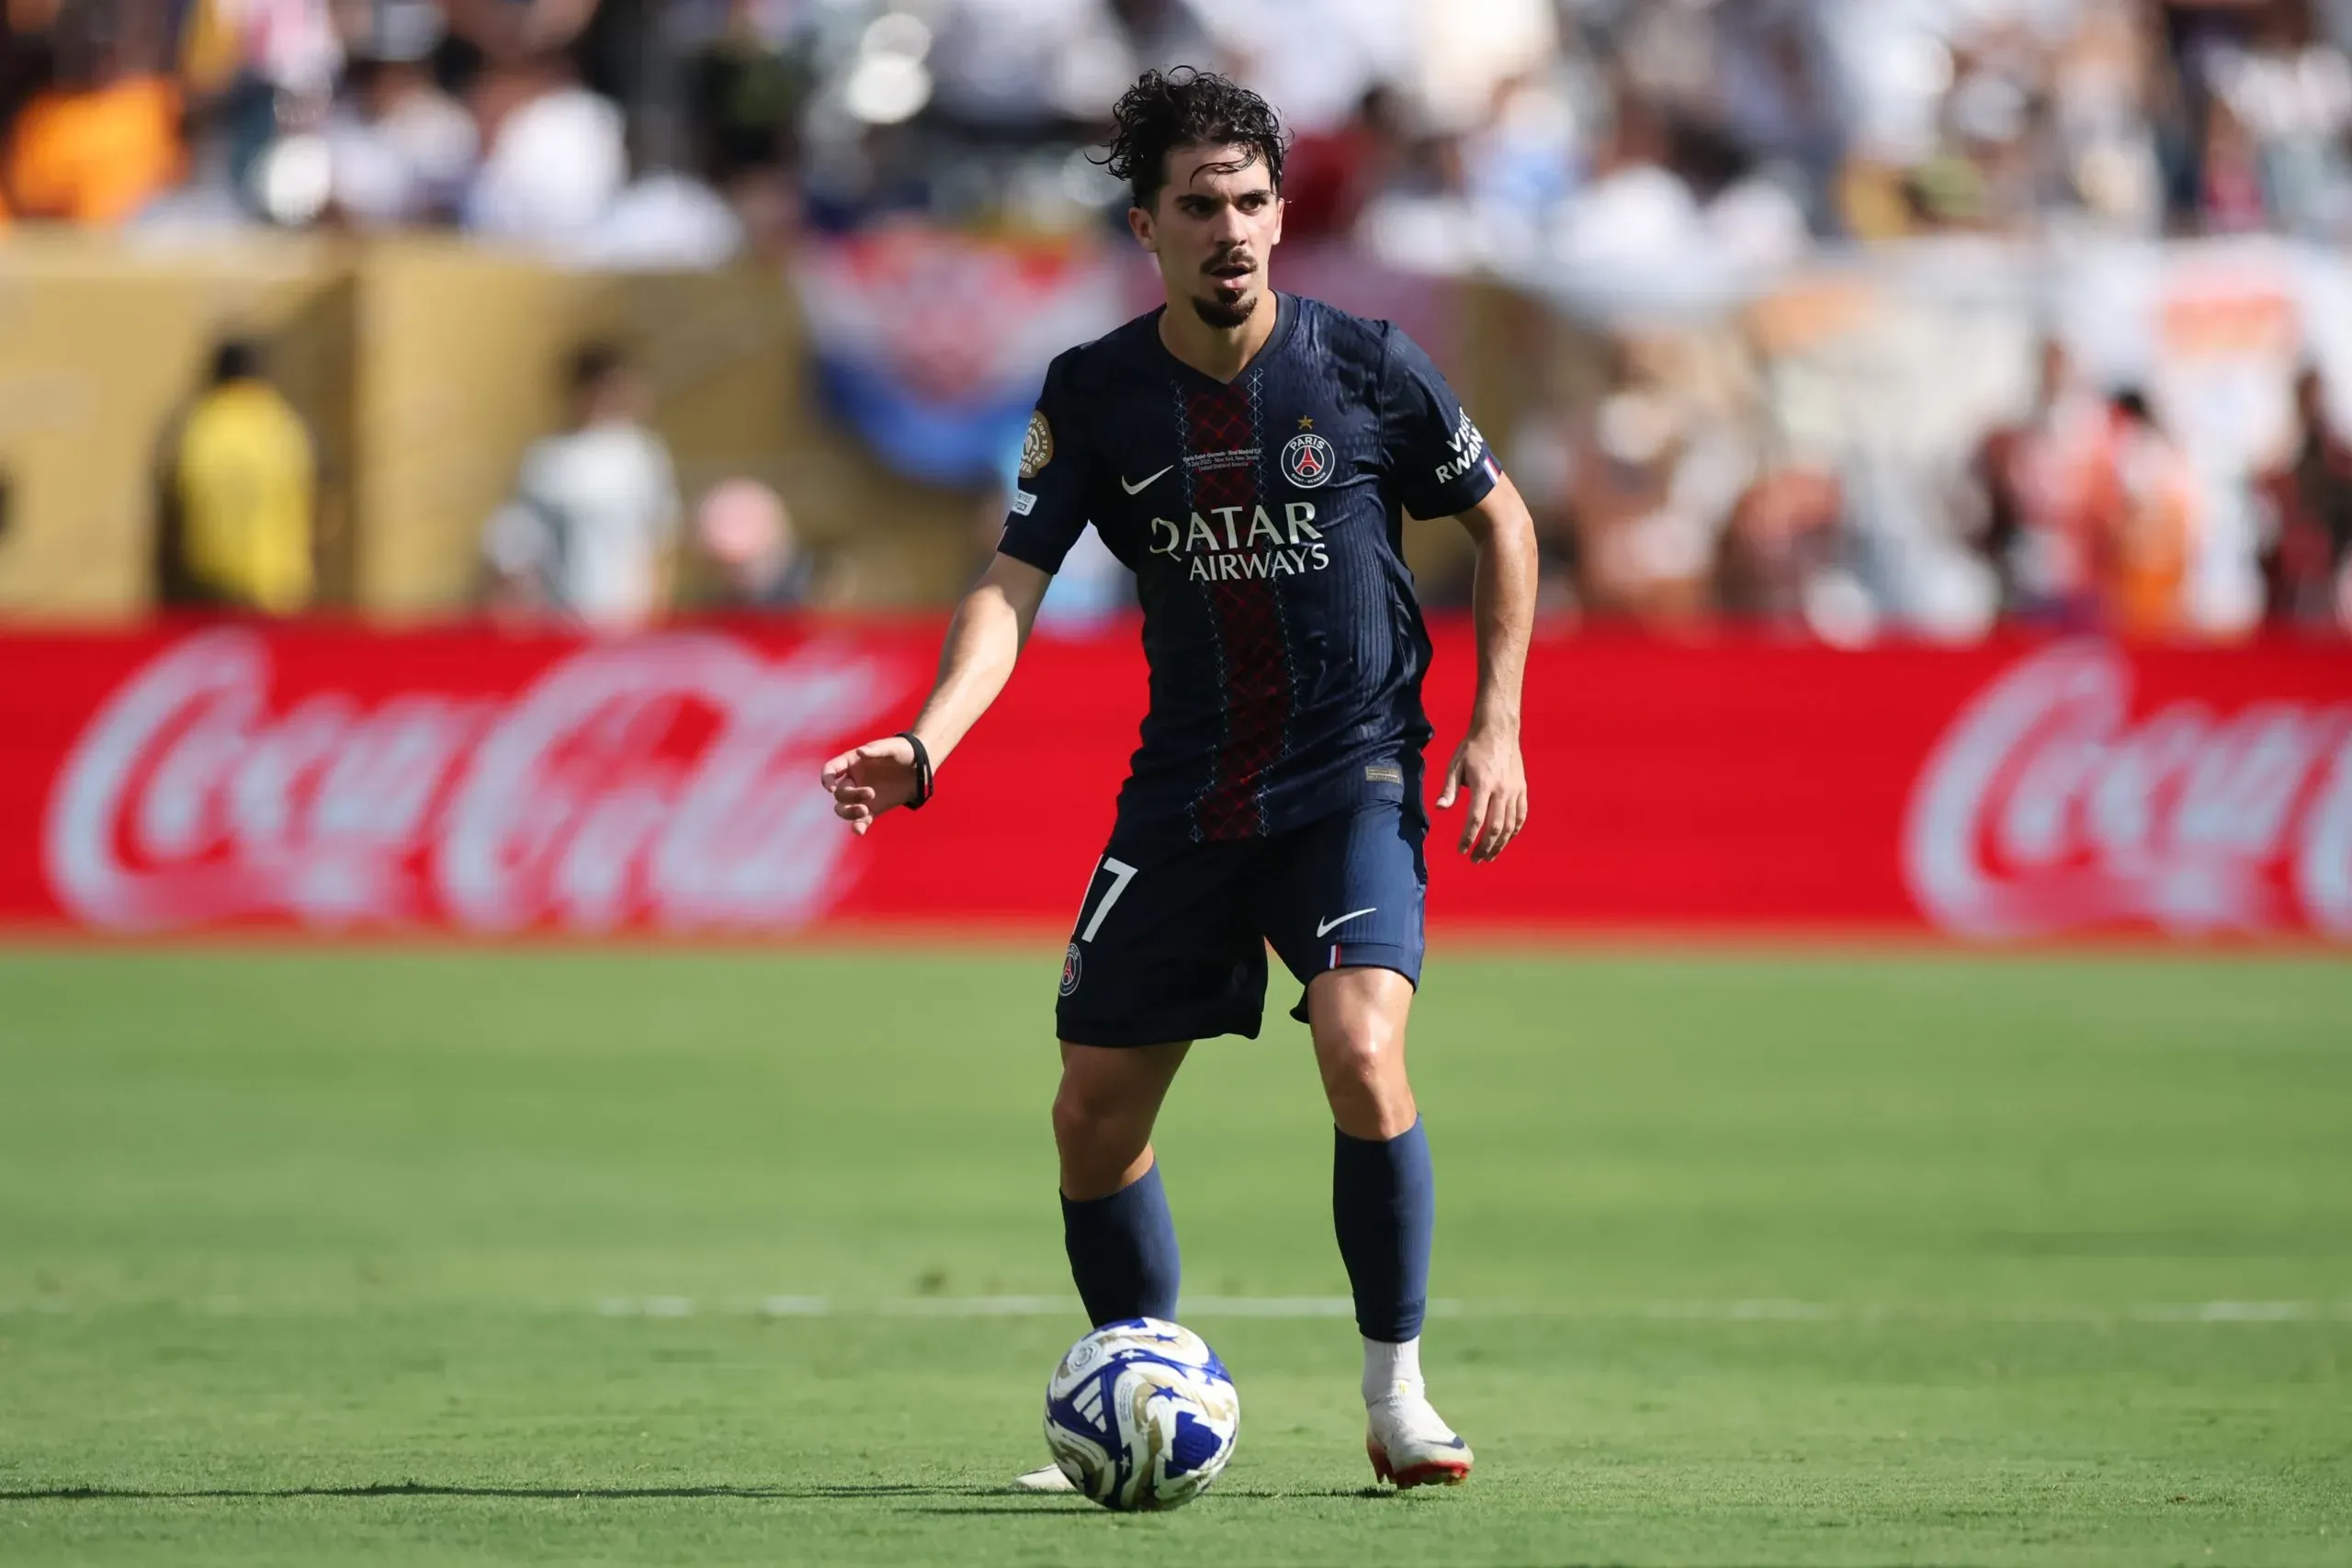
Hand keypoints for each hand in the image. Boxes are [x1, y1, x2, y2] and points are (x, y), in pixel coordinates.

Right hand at [820, 736, 922, 835]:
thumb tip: (860, 752)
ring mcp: (861, 797)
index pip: (831, 770)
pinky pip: (860, 821)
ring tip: (865, 811)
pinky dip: (858, 827)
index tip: (831, 788)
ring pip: (844, 809)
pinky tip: (860, 830)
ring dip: (849, 813)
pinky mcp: (872, 809)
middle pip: (840, 793)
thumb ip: (876, 750)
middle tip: (871, 793)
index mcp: (852, 762)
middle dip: (850, 796)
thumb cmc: (903, 751)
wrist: (920, 767)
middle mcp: (853, 780)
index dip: (826, 779)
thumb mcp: (891, 747)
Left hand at [1435, 725, 1526, 861]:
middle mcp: (1502, 790)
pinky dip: (1514, 831)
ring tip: (1490, 856)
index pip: (1475, 819)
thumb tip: (1440, 809)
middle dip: (1485, 847)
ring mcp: (1515, 790)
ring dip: (1500, 844)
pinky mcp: (1522, 788)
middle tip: (1475, 860)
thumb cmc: (1473, 747)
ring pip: (1510, 825)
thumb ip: (1449, 789)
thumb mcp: (1455, 765)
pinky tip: (1506, 840)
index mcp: (1483, 784)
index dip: (1468, 838)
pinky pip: (1521, 815)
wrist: (1498, 729)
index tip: (1461, 849)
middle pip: (1495, 827)